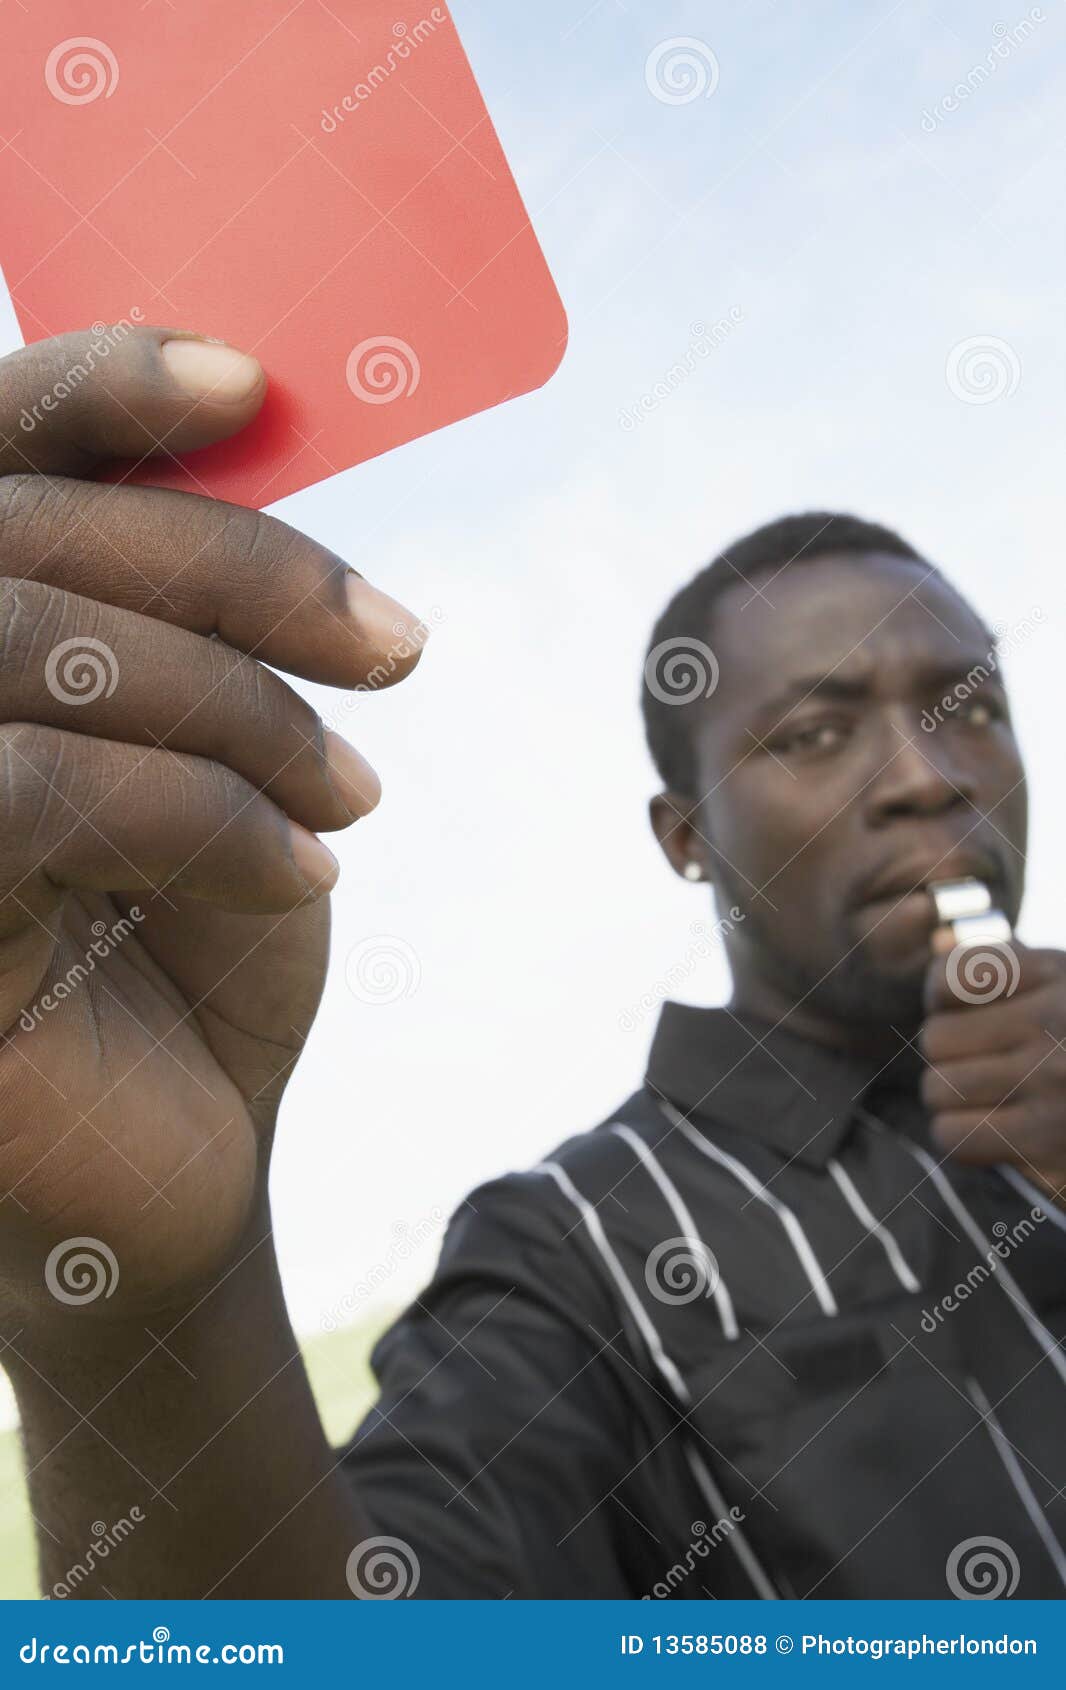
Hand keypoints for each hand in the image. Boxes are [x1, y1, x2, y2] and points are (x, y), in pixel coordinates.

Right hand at [0, 326, 423, 1331]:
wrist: (184, 1136)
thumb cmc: (196, 925)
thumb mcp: (217, 737)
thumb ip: (189, 595)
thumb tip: (249, 411)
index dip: (96, 382)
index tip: (249, 383)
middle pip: (28, 534)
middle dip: (238, 574)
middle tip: (394, 644)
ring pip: (31, 644)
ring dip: (235, 707)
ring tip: (351, 792)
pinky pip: (37, 790)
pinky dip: (200, 810)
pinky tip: (302, 870)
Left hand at [920, 938, 1065, 1204]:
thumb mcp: (1062, 988)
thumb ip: (1007, 964)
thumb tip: (938, 940)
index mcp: (1057, 974)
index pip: (949, 976)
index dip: (943, 1000)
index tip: (965, 1015)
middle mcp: (1055, 1022)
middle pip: (935, 1038)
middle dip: (950, 1057)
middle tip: (982, 1067)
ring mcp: (1051, 1081)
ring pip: (936, 1088)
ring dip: (952, 1100)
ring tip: (990, 1100)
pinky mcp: (1045, 1139)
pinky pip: (952, 1133)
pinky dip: (961, 1136)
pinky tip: (991, 1132)